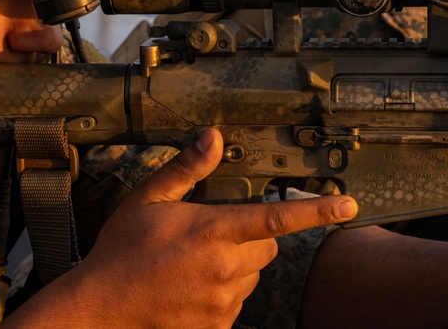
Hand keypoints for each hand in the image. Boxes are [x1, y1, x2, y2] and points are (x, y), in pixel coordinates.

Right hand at [5, 128, 357, 327]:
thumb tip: (213, 138)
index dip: (318, 211)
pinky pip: (236, 303)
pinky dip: (223, 293)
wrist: (98, 310)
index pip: (278, 217)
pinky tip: (190, 287)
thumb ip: (187, 169)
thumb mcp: (148, 199)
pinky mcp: (218, 327)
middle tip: (213, 234)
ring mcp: (223, 302)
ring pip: (254, 275)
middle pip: (269, 245)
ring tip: (193, 264)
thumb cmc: (120, 251)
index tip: (349, 205)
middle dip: (252, 236)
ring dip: (237, 266)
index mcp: (212, 231)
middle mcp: (225, 267)